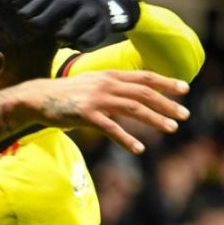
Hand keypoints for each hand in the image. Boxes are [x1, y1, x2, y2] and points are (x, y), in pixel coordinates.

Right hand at [14, 70, 189, 153]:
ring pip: (133, 108)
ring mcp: (96, 99)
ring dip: (155, 119)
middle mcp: (106, 84)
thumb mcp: (92, 83)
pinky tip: (139, 149)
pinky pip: (111, 128)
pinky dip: (127, 139)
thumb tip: (135, 93)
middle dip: (167, 104)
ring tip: (171, 128)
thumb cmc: (67, 94)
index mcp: (109, 75)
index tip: (185, 89)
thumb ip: (112, 86)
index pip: (144, 77)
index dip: (166, 82)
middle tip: (184, 115)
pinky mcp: (86, 115)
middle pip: (144, 93)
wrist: (39, 98)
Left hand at [18, 0, 139, 46]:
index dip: (33, 7)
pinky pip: (91, 37)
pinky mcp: (104, 26)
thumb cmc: (77, 2)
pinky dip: (82, 43)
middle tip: (35, 27)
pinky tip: (76, 44)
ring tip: (59, 38)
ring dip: (65, 33)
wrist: (113, 1)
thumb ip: (40, 0)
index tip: (22, 17)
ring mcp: (93, 11)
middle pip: (61, 6)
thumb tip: (17, 3)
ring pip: (77, 22)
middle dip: (45, 18)